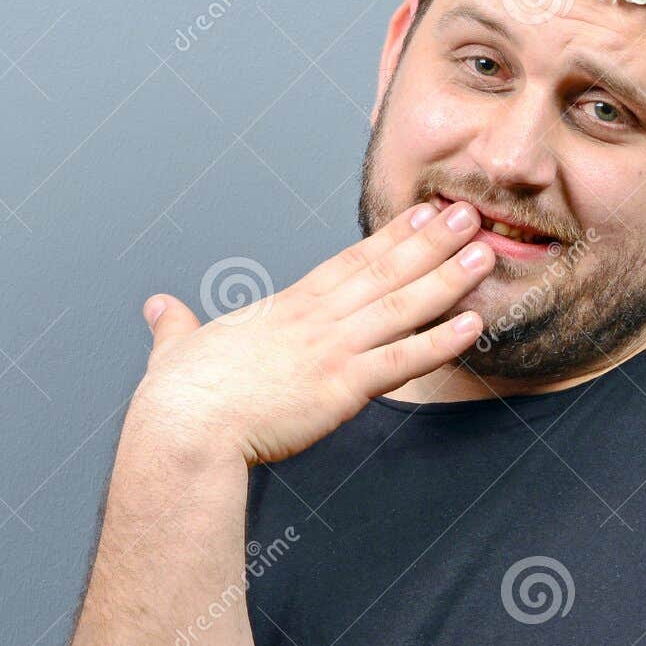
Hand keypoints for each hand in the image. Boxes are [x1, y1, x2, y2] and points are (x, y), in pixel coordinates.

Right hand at [130, 200, 488, 465]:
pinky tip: (473, 325)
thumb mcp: (177, 350)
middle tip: (470, 214)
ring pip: (402, 306)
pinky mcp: (341, 388)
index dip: (391, 237)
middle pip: (384, 272)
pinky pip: (403, 361)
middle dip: (432, 242)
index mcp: (285, 310)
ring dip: (447, 278)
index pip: (349, 263)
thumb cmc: (178, 399)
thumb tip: (160, 309)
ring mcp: (331, 351)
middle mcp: (315, 321)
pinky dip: (441, 342)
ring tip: (485, 252)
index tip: (423, 214)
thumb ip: (176, 328)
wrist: (183, 430)